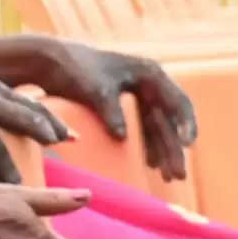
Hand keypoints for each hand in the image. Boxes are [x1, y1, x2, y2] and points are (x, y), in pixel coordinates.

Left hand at [0, 32, 195, 172]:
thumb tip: (122, 138)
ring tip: (168, 177)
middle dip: (173, 148)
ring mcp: (137, 94)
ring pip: (157, 127)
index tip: (187, 146)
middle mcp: (148, 83)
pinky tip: (149, 165)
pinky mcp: (124, 104)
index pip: (178, 101)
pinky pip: (143, 128)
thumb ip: (110, 111)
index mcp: (149, 73)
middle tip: (177, 176)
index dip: (186, 125)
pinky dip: (146, 145)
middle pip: (168, 120)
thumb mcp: (94, 89)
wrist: (50, 60)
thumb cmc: (74, 69)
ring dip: (162, 151)